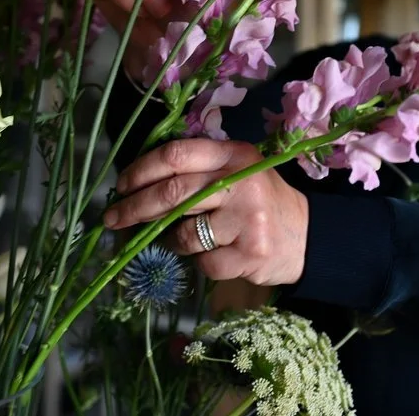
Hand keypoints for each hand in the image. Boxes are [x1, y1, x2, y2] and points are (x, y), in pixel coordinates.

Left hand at [105, 138, 308, 285]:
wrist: (306, 236)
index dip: (142, 170)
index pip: (177, 155)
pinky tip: (217, 254)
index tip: (121, 185)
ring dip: (172, 240)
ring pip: (184, 234)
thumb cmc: (258, 200)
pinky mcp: (250, 254)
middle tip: (112, 219)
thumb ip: (197, 170)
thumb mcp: (236, 171)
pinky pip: (203, 263)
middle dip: (135, 207)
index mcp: (234, 154)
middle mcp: (241, 182)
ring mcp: (247, 220)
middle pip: (172, 193)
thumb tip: (137, 184)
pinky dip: (200, 262)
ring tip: (183, 238)